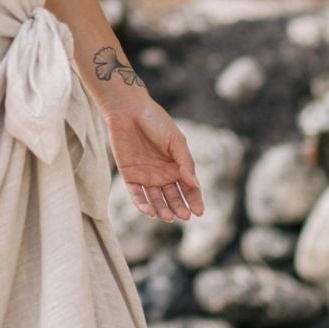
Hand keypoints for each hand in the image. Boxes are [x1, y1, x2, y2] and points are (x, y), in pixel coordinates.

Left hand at [102, 96, 204, 220]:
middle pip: (173, 197)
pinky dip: (143, 205)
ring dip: (162, 210)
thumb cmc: (156, 121)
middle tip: (184, 216)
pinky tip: (150, 212)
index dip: (195, 200)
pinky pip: (136, 195)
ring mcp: (146, 176)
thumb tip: (196, 185)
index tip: (199, 212)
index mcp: (177, 165)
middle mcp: (163, 174)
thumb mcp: (176, 141)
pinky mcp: (129, 176)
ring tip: (168, 217)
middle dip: (179, 208)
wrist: (128, 110)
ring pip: (156, 200)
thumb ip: (185, 163)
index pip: (188, 188)